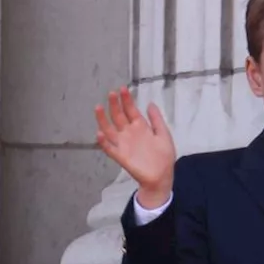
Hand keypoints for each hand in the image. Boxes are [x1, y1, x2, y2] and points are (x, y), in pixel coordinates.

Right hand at [94, 86, 175, 207]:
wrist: (162, 175)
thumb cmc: (164, 155)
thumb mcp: (163, 134)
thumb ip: (156, 119)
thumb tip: (150, 103)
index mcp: (140, 127)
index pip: (131, 110)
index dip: (126, 100)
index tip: (123, 88)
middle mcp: (129, 133)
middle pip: (119, 116)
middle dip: (115, 105)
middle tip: (111, 93)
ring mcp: (123, 144)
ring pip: (109, 129)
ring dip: (103, 119)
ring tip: (99, 107)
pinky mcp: (120, 156)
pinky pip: (109, 148)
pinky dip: (103, 142)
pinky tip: (99, 134)